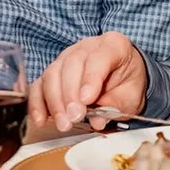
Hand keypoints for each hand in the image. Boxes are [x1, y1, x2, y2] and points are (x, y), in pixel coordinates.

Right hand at [29, 32, 147, 133]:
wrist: (123, 75)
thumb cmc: (128, 82)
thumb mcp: (131, 95)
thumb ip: (117, 106)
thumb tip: (97, 120)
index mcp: (113, 46)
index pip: (98, 58)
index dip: (90, 79)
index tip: (87, 100)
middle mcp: (86, 47)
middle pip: (71, 64)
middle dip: (70, 94)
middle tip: (74, 117)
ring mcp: (66, 57)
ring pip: (52, 73)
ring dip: (54, 101)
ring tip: (63, 123)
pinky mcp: (53, 72)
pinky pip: (39, 84)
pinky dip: (37, 103)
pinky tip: (40, 119)